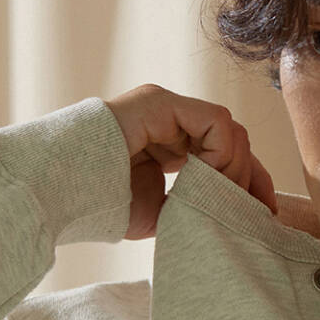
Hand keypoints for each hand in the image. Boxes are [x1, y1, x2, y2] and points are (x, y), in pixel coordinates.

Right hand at [107, 86, 278, 241]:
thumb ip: (196, 205)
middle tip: (256, 212)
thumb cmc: (98, 207)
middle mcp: (170, 121)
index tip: (263, 215)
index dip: (249, 183)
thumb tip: (237, 214)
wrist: (56, 194)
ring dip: (236, 168)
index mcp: (168, 145)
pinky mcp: (160, 103)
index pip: (224, 155)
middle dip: (252, 177)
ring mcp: (165, 108)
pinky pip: (215, 121)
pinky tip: (208, 178)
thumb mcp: (162, 213)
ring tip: (220, 198)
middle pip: (233, 140)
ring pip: (229, 130)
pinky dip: (223, 152)